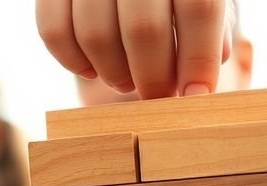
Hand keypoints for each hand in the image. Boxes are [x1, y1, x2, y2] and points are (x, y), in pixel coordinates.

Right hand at [36, 0, 235, 98]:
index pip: (197, 10)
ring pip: (96, 35)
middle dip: (154, 78)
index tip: (196, 95)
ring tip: (128, 82)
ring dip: (115, 74)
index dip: (198, 60)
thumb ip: (213, 22)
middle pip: (144, 29)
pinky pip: (54, 31)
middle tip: (159, 95)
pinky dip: (73, 62)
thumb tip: (212, 62)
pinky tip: (93, 69)